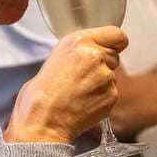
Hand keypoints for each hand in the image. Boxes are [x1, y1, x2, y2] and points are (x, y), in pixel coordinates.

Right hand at [5, 26, 126, 144]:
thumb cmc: (40, 95)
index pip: (116, 34)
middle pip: (114, 55)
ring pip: (112, 76)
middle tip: (83, 77)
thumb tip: (85, 56)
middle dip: (103, 65)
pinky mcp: (111, 95)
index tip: (111, 48)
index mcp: (78, 41)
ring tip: (78, 93)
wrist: (43, 122)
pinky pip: (111, 93)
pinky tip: (83, 103)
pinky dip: (101, 98)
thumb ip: (76, 53)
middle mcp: (95, 55)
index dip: (114, 43)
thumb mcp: (54, 59)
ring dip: (101, 83)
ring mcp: (105, 76)